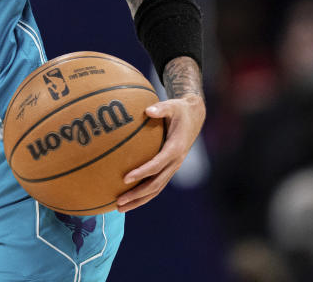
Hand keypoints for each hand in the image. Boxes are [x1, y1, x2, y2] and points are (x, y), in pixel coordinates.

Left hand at [116, 93, 204, 211]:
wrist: (194, 117)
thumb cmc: (179, 110)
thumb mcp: (173, 105)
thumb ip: (161, 108)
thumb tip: (148, 110)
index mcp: (175, 148)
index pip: (157, 165)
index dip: (142, 172)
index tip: (125, 178)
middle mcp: (175, 162)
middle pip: (155, 184)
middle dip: (137, 194)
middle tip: (118, 201)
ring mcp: (172, 167)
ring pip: (155, 189)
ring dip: (138, 200)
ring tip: (119, 207)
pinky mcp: (169, 168)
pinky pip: (156, 184)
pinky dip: (142, 194)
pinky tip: (127, 198)